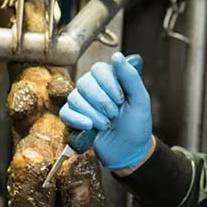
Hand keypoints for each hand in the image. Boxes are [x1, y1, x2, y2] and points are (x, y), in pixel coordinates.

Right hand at [59, 52, 152, 169]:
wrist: (130, 151)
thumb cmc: (137, 123)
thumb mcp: (140, 100)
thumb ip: (130, 77)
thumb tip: (116, 55)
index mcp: (110, 79)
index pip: (99, 69)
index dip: (109, 83)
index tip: (121, 99)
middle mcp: (93, 87)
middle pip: (85, 82)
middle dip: (101, 101)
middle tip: (115, 114)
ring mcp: (81, 102)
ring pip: (75, 97)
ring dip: (92, 113)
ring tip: (106, 125)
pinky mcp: (73, 118)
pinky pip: (65, 112)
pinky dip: (77, 120)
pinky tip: (89, 127)